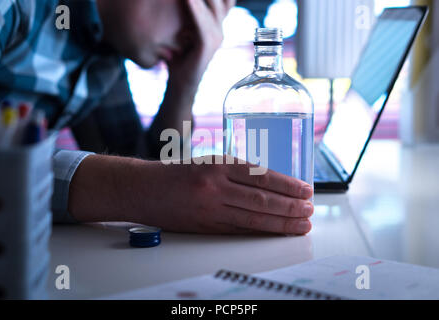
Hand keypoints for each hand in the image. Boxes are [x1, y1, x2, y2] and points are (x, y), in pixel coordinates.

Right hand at [69, 155, 313, 234]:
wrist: (144, 189)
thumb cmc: (177, 173)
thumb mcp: (208, 162)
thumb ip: (235, 172)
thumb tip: (271, 184)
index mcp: (218, 164)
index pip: (261, 176)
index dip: (287, 185)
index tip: (306, 190)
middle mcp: (216, 186)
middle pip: (262, 199)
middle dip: (291, 207)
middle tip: (310, 210)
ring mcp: (210, 208)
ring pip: (254, 218)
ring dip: (282, 223)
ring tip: (302, 224)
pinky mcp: (205, 226)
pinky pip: (238, 230)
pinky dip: (261, 232)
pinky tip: (276, 232)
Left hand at [167, 0, 235, 87]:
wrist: (180, 84)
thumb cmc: (177, 54)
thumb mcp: (182, 28)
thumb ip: (187, 11)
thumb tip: (181, 0)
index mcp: (216, 19)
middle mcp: (220, 24)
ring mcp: (217, 35)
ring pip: (214, 4)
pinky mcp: (208, 46)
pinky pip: (203, 22)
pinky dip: (194, 7)